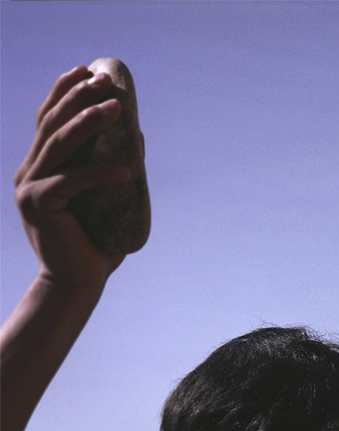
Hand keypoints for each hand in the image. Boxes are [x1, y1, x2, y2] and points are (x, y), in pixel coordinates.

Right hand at [14, 65, 131, 289]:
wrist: (78, 281)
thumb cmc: (96, 239)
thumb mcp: (108, 196)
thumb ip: (115, 166)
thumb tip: (136, 133)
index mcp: (40, 165)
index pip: (48, 119)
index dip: (64, 91)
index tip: (85, 69)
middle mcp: (29, 171)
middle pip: (52, 124)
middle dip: (78, 97)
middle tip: (104, 80)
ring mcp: (29, 187)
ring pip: (59, 145)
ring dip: (88, 123)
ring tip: (116, 108)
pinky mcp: (38, 206)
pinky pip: (72, 182)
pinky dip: (100, 174)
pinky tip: (126, 171)